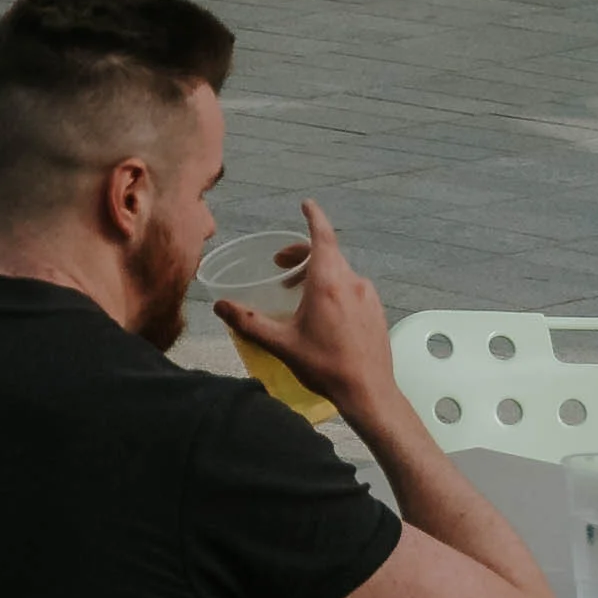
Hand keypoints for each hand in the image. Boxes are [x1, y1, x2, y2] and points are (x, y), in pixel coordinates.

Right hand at [254, 197, 399, 428]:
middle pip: (327, 254)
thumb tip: (219, 306)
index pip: (322, 236)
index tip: (306, 204)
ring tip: (300, 296)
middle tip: (281, 266)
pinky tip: (325, 315)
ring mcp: (370, 297)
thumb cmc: (324, 366)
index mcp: (328, 283)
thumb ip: (249, 322)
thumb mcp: (281, 344)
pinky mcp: (378, 312)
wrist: (370, 393)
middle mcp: (352, 282)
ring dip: (319, 274)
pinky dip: (336, 289)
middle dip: (303, 254)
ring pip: (341, 273)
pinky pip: (354, 289)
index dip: (313, 217)